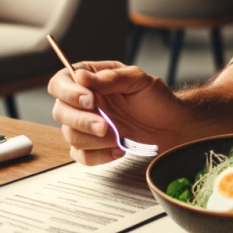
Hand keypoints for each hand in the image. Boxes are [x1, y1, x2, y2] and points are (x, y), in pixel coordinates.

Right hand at [47, 61, 188, 165]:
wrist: (171, 126)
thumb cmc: (156, 99)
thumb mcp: (138, 80)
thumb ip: (111, 77)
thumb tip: (80, 76)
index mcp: (90, 79)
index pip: (60, 82)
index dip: (68, 92)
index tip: (90, 100)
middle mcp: (84, 102)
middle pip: (60, 112)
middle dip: (82, 121)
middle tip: (106, 125)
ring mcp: (86, 125)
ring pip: (70, 135)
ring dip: (93, 140)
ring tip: (118, 136)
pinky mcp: (92, 146)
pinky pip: (80, 156)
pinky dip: (98, 155)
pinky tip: (118, 148)